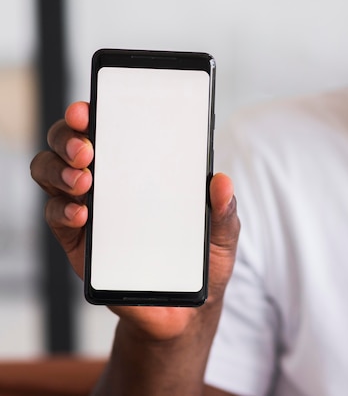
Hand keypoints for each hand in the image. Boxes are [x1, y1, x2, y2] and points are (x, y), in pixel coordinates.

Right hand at [30, 102, 240, 339]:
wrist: (185, 309)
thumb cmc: (202, 260)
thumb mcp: (222, 233)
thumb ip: (224, 210)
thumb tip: (223, 181)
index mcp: (144, 170)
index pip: (111, 130)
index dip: (94, 114)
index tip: (90, 108)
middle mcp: (110, 183)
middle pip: (70, 145)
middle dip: (68, 137)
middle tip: (87, 147)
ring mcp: (90, 210)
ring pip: (53, 174)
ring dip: (60, 169)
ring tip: (84, 178)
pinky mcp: (79, 241)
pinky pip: (57, 216)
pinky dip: (64, 209)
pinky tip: (83, 213)